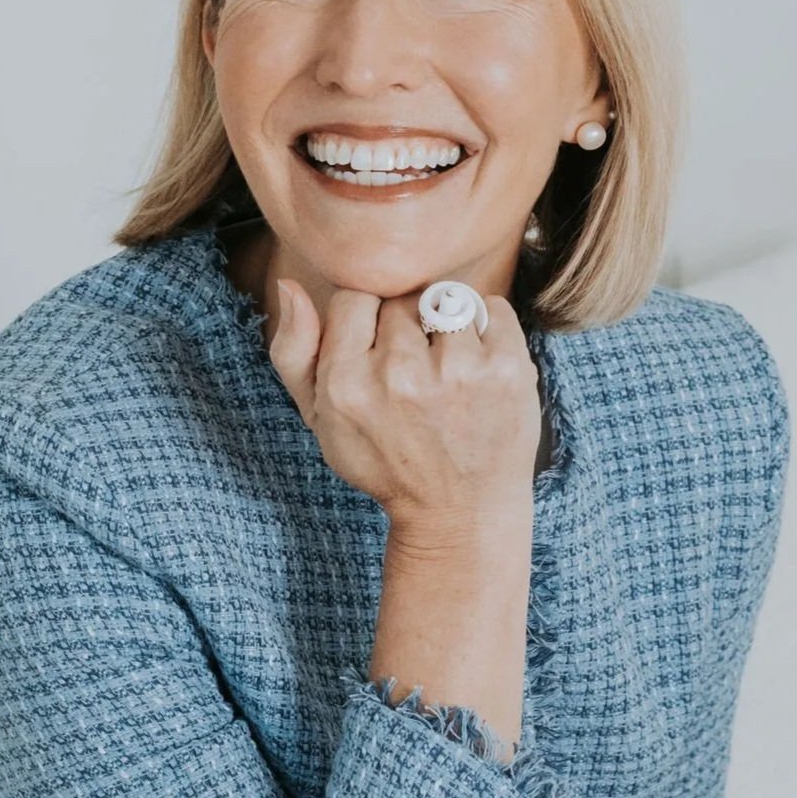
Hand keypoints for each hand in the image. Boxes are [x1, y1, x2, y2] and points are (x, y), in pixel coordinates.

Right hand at [267, 277, 539, 532]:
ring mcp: (458, 371)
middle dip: (408, 324)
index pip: (354, 295)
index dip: (368, 318)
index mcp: (345, 382)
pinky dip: (488, 326)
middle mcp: (399, 375)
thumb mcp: (320, 418)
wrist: (460, 513)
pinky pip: (493, 307)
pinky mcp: (507, 369)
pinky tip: (479, 365)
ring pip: (446, 299)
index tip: (379, 350)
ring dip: (448, 324)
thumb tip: (289, 283)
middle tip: (417, 370)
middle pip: (402, 298)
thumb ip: (294, 350)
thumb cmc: (385, 460)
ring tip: (449, 369)